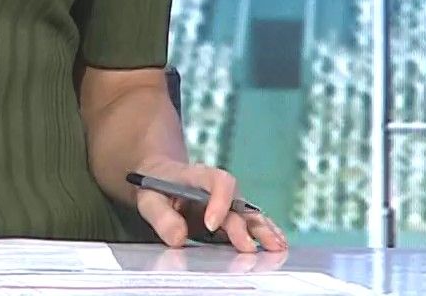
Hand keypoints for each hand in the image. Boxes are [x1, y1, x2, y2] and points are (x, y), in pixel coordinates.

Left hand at [130, 159, 286, 252]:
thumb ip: (161, 216)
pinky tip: (277, 244)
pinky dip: (264, 232)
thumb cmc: (155, 185)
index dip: (219, 202)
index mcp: (199, 176)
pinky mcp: (230, 217)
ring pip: (249, 214)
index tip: (211, 225)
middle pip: (238, 203)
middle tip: (247, 248)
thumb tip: (178, 237)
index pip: (218, 181)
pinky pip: (250, 223)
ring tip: (276, 247)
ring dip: (263, 230)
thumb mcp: (148, 197)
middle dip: (244, 226)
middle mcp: (219, 189)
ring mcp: (227, 202)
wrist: (160, 177)